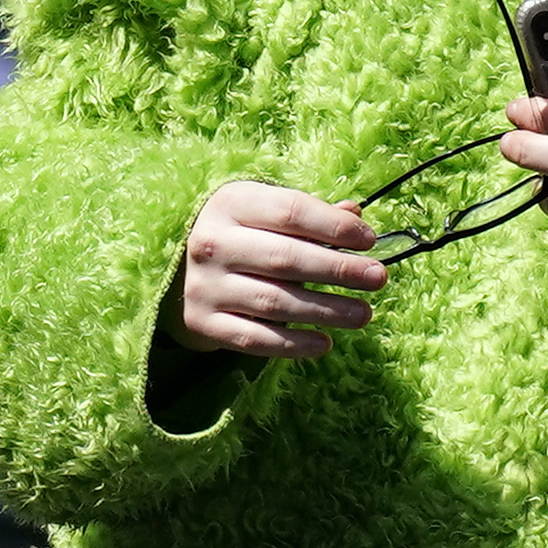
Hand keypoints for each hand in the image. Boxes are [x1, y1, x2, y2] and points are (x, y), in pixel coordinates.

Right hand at [166, 182, 385, 356]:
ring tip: (363, 314)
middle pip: (288, 258)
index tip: (370, 240)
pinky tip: (324, 343)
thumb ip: (308, 214)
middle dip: (340, 270)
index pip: (291, 212)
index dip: (335, 226)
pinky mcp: (203, 323)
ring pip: (276, 301)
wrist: (169, 269)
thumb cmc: (233, 233)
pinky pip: (255, 338)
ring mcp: (204, 286)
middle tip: (378, 278)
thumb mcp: (260, 211)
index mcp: (230, 203)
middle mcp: (212, 243)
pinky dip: (293, 344)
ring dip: (326, 310)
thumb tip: (355, 215)